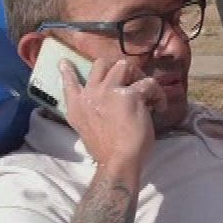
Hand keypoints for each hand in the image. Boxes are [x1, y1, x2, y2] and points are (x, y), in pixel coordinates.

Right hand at [60, 56, 163, 173]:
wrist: (117, 160)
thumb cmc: (105, 150)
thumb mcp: (85, 129)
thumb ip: (87, 113)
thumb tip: (97, 108)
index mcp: (77, 105)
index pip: (69, 82)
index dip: (67, 71)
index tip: (64, 62)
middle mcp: (90, 94)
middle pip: (101, 64)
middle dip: (118, 68)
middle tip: (130, 81)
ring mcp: (109, 91)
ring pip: (124, 65)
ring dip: (137, 75)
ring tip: (146, 92)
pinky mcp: (130, 95)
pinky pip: (149, 83)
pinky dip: (157, 94)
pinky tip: (159, 107)